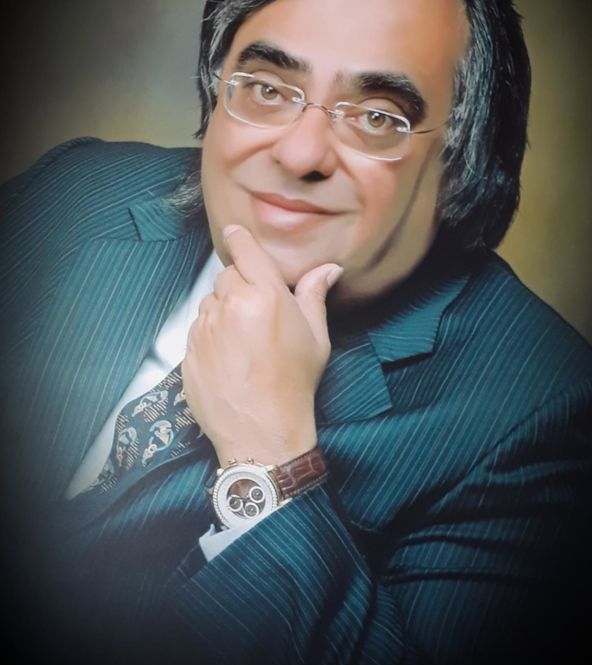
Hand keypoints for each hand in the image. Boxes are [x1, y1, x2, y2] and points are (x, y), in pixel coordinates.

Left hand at [182, 224, 342, 466]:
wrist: (262, 431)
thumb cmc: (294, 385)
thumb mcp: (316, 338)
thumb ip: (315, 296)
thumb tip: (328, 269)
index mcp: (265, 295)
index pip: (245, 249)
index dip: (240, 238)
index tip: (237, 233)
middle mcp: (231, 305)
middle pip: (227, 276)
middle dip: (240, 285)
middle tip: (258, 312)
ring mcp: (205, 328)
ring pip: (210, 302)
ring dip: (223, 309)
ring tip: (244, 339)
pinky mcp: (189, 351)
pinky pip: (198, 329)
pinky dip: (210, 334)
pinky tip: (229, 357)